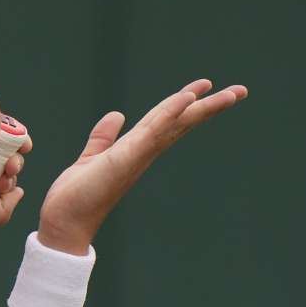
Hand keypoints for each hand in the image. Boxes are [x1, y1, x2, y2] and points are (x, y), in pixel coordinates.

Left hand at [37, 79, 247, 253]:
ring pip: (176, 124)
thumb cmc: (78, 195)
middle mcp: (144, 151)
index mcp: (137, 148)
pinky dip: (170, 112)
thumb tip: (117, 115)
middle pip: (182, 121)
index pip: (168, 119)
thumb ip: (104, 137)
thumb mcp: (92, 157)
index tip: (206, 86)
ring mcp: (139, 154)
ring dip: (202, 107)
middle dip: (211, 106)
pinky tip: (186, 98)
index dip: (187, 101)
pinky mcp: (127, 157)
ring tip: (228, 93)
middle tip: (240, 90)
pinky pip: (153, 130)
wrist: (65, 220)